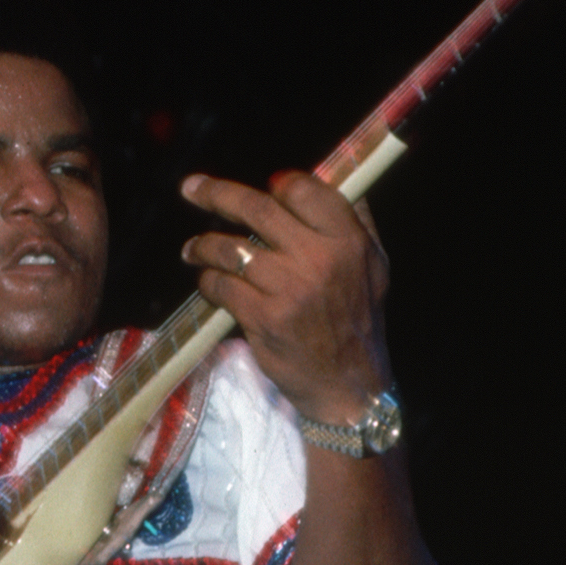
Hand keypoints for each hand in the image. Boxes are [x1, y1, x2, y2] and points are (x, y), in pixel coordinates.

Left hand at [179, 170, 392, 427]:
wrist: (349, 385)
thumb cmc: (358, 321)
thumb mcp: (375, 266)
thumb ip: (356, 222)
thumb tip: (334, 179)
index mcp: (347, 239)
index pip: (302, 189)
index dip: (277, 185)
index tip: (262, 189)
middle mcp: (318, 258)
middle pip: (257, 208)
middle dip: (216, 194)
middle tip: (191, 188)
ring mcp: (289, 288)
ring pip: (230, 248)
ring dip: (203, 245)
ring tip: (192, 249)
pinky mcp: (264, 318)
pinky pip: (222, 286)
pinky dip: (209, 282)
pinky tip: (208, 283)